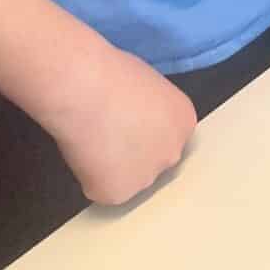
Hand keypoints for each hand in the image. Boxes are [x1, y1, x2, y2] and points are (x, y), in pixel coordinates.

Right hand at [49, 44, 196, 204]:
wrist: (86, 88)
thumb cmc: (113, 74)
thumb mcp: (150, 87)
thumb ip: (153, 111)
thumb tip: (140, 120)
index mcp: (184, 122)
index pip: (168, 137)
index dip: (145, 132)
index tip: (127, 123)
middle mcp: (173, 153)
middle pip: (153, 160)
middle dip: (134, 153)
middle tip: (109, 135)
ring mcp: (147, 178)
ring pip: (129, 178)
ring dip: (113, 168)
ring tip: (94, 141)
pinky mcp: (118, 195)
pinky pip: (102, 189)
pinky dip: (90, 177)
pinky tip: (84, 153)